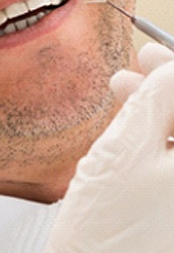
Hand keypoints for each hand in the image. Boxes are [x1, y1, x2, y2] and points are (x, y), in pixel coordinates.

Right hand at [43, 42, 173, 252]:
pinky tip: (132, 120)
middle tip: (141, 60)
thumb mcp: (127, 145)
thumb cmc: (109, 225)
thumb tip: (172, 66)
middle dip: (170, 84)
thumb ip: (158, 96)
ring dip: (162, 107)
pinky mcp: (173, 206)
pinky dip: (159, 134)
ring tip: (125, 86)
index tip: (155, 52)